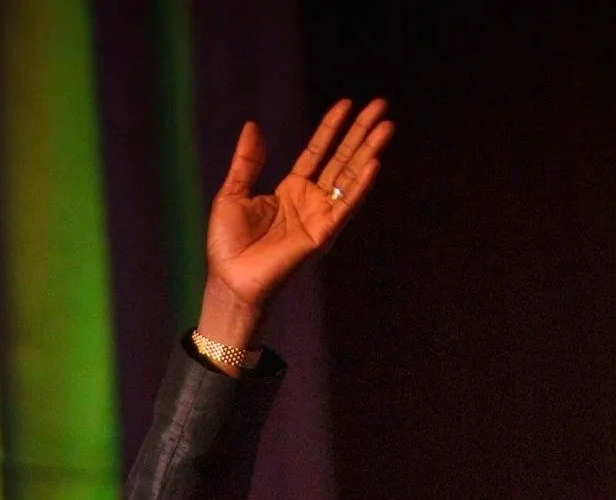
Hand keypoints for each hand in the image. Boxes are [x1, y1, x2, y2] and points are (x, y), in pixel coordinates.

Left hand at [198, 98, 391, 343]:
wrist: (229, 280)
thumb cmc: (228, 244)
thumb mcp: (233, 193)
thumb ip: (247, 161)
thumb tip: (252, 126)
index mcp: (291, 191)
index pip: (318, 153)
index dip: (331, 129)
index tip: (347, 104)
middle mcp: (310, 202)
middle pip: (341, 159)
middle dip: (361, 133)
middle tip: (380, 106)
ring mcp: (319, 217)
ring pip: (350, 178)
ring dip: (369, 152)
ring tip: (386, 126)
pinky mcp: (322, 234)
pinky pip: (345, 206)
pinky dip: (360, 186)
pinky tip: (374, 163)